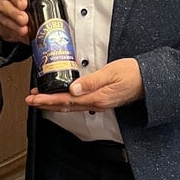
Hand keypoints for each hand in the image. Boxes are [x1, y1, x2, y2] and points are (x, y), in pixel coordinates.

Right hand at [0, 0, 30, 43]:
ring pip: (3, 20)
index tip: (23, 5)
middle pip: (4, 6)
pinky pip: (3, 30)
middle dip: (15, 14)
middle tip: (24, 19)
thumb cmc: (23, 2)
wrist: (16, 11)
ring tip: (24, 30)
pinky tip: (21, 35)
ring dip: (14, 26)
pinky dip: (13, 34)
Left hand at [25, 58, 143, 111]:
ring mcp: (98, 103)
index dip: (48, 100)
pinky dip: (65, 101)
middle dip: (45, 103)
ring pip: (70, 106)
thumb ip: (91, 81)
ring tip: (40, 99)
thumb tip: (73, 89)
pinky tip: (60, 97)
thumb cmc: (133, 74)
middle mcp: (96, 103)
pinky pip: (78, 104)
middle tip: (30, 100)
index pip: (66, 100)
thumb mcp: (111, 73)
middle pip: (65, 106)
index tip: (34, 98)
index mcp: (96, 97)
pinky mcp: (100, 100)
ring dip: (53, 103)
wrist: (149, 81)